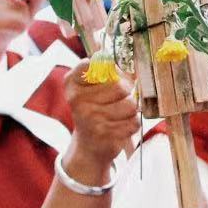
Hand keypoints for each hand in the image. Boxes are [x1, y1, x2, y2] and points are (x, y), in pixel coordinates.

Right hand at [63, 60, 139, 181]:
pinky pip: (134, 122)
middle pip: (120, 86)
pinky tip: (120, 125)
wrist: (88, 145)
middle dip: (126, 91)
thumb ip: (105, 70)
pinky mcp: (107, 136)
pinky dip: (132, 123)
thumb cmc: (94, 110)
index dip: (107, 68)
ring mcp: (92, 120)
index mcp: (73, 85)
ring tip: (119, 113)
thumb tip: (119, 61)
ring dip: (130, 109)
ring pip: (131, 105)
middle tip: (119, 97)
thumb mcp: (91, 88)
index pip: (91, 65)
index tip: (107, 74)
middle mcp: (78, 102)